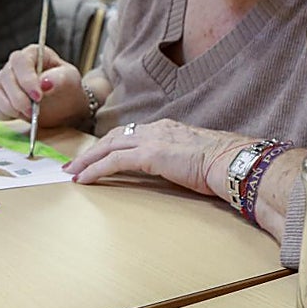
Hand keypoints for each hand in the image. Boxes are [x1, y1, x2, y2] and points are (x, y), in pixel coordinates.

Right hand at [0, 45, 85, 128]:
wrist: (62, 108)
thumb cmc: (66, 89)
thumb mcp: (70, 81)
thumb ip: (60, 79)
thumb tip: (45, 83)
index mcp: (32, 54)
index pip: (20, 61)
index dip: (27, 80)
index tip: (38, 97)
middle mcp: (13, 65)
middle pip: (5, 77)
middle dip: (18, 98)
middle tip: (32, 111)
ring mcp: (1, 80)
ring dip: (8, 107)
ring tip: (26, 113)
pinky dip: (0, 114)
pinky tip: (15, 116)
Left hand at [65, 120, 250, 198]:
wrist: (233, 161)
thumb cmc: (223, 164)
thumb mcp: (197, 158)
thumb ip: (182, 160)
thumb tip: (180, 169)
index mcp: (167, 129)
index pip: (131, 134)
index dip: (110, 144)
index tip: (98, 154)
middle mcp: (156, 129)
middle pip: (114, 137)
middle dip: (92, 150)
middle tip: (75, 163)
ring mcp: (152, 140)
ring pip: (108, 147)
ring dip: (87, 159)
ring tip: (73, 172)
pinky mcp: (149, 154)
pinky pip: (113, 161)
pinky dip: (95, 169)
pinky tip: (84, 179)